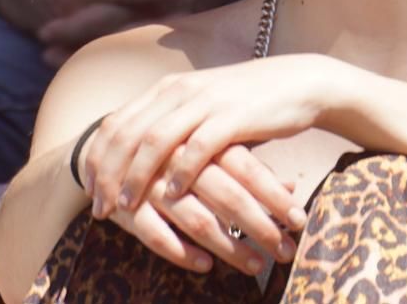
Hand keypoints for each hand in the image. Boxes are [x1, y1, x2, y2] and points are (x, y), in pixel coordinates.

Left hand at [85, 56, 338, 222]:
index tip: (91, 191)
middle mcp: (179, 90)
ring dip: (136, 178)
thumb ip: (171, 123)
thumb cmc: (247, 102)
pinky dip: (180, 174)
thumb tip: (138, 157)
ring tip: (126, 207)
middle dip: (108, 174)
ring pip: (154, 142)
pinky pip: (197, 148)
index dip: (98, 159)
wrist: (298, 83)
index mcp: (167, 87)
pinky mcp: (232, 116)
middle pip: (127, 134)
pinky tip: (173, 196)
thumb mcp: (200, 105)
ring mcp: (205, 101)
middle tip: (100, 208)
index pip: (116, 123)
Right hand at [93, 146, 303, 276]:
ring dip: (229, 247)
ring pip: (196, 220)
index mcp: (203, 141)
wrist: (107, 145)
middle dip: (260, 226)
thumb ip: (248, 167)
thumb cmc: (174, 151)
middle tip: (285, 251)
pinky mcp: (127, 208)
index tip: (299, 220)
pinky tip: (206, 266)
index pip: (247, 169)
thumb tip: (292, 185)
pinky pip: (155, 235)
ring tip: (256, 265)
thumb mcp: (210, 151)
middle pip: (227, 196)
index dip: (274, 196)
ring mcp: (153, 184)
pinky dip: (181, 252)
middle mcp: (181, 161)